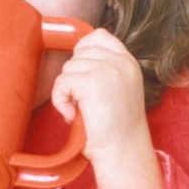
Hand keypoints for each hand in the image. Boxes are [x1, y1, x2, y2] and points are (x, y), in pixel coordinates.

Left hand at [50, 28, 149, 162]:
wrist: (123, 152)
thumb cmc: (117, 129)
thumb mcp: (119, 89)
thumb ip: (105, 69)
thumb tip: (76, 56)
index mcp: (129, 62)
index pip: (100, 36)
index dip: (83, 49)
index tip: (81, 72)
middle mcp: (121, 62)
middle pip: (79, 52)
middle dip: (74, 76)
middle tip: (83, 101)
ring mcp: (108, 70)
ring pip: (68, 67)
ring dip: (66, 91)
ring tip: (80, 111)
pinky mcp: (92, 82)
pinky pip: (62, 82)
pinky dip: (60, 100)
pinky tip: (72, 115)